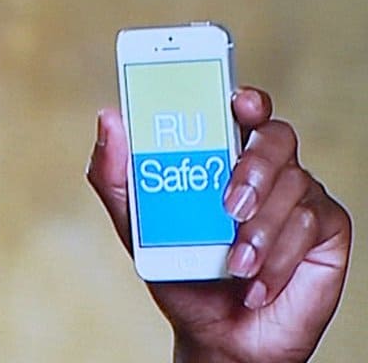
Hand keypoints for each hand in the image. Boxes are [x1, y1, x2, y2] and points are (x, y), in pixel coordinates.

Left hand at [87, 87, 350, 362]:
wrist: (218, 335)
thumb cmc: (184, 273)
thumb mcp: (136, 224)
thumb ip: (116, 174)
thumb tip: (109, 119)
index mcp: (223, 156)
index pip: (241, 109)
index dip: (245, 97)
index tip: (238, 101)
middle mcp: (266, 169)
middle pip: (277, 137)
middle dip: (254, 165)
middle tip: (229, 203)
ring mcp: (298, 197)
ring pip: (293, 184)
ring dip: (260, 230)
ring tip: (234, 263)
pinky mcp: (325, 230)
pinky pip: (309, 224)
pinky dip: (278, 259)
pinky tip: (255, 283)